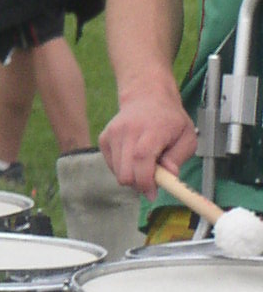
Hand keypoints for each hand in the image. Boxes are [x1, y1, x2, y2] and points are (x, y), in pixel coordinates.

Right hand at [100, 77, 197, 194]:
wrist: (146, 98)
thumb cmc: (170, 120)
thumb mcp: (187, 136)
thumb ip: (179, 157)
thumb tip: (169, 175)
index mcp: (152, 129)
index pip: (142, 159)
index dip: (146, 181)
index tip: (153, 193)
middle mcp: (128, 130)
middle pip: (126, 171)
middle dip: (139, 184)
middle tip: (153, 180)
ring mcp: (113, 134)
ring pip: (118, 172)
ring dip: (132, 176)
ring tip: (145, 164)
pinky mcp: (104, 139)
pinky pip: (111, 166)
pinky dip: (123, 168)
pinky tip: (133, 157)